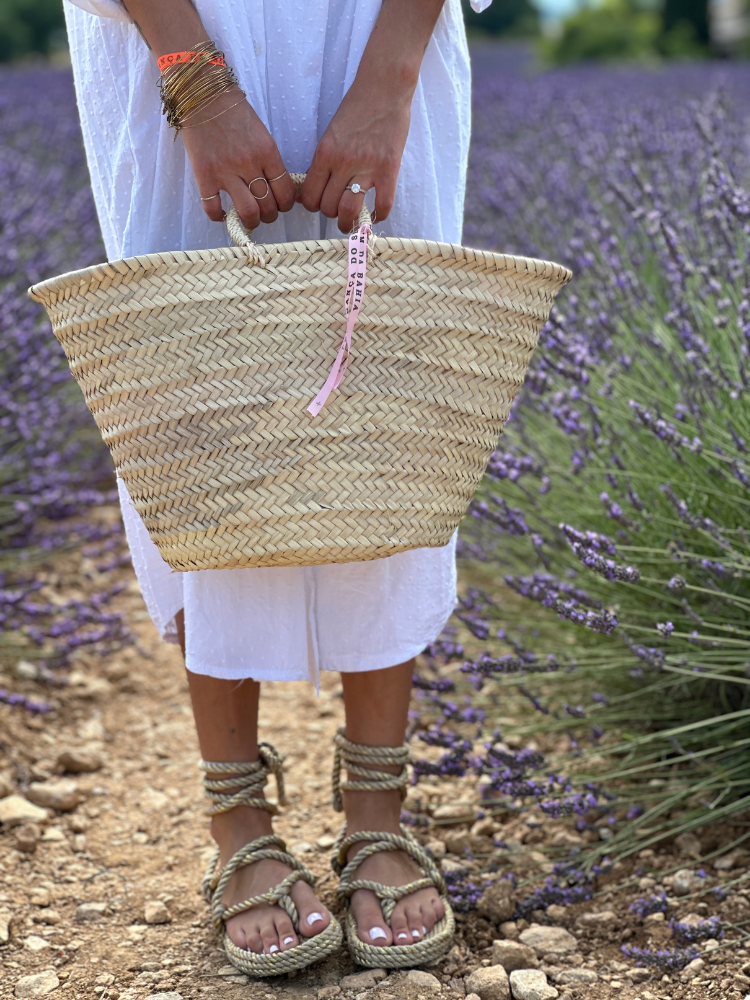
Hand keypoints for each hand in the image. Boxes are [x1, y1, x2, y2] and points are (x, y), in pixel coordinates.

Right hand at [180, 87, 296, 230]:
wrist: (202, 93)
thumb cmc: (233, 111)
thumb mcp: (261, 133)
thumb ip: (269, 160)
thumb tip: (276, 187)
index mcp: (268, 152)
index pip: (285, 192)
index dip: (285, 205)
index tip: (280, 205)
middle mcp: (249, 164)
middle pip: (268, 207)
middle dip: (269, 216)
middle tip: (264, 214)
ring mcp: (226, 171)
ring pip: (248, 213)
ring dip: (251, 222)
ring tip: (248, 219)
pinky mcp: (204, 175)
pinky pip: (213, 208)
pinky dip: (219, 217)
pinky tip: (222, 214)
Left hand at [299, 69, 414, 233]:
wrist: (384, 88)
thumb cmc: (356, 108)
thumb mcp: (331, 133)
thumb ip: (325, 160)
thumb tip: (317, 186)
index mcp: (325, 153)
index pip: (310, 195)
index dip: (312, 205)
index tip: (319, 204)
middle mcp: (343, 163)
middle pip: (327, 206)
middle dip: (330, 213)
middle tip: (336, 210)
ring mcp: (367, 167)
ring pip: (349, 210)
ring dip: (348, 222)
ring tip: (351, 222)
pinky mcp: (389, 169)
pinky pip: (383, 205)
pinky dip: (378, 216)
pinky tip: (375, 214)